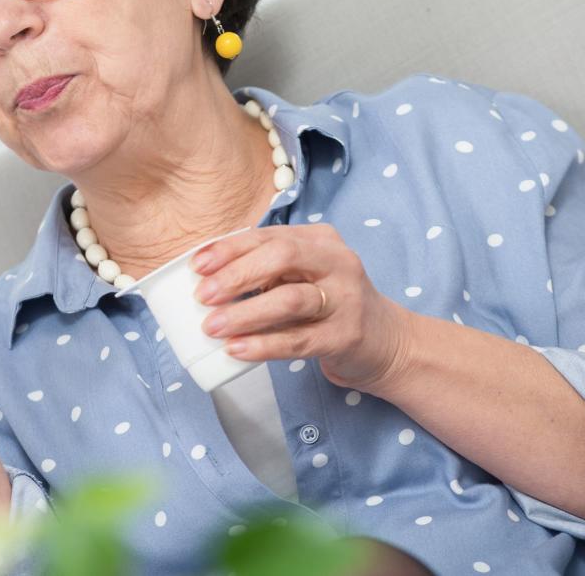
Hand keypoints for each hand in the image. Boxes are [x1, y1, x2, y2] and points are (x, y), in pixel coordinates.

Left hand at [191, 223, 414, 391]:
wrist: (386, 343)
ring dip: (246, 313)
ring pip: (290, 299)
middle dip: (237, 275)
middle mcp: (338, 262)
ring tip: (212, 327)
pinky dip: (264, 345)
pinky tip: (237, 350)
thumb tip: (208, 278)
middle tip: (203, 296)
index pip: (270, 236)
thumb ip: (269, 270)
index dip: (230, 248)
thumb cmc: (331, 305)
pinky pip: (299, 340)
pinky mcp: (347, 336)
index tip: (197, 266)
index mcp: (321, 241)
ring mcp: (346, 299)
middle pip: (282, 257)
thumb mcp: (305, 276)